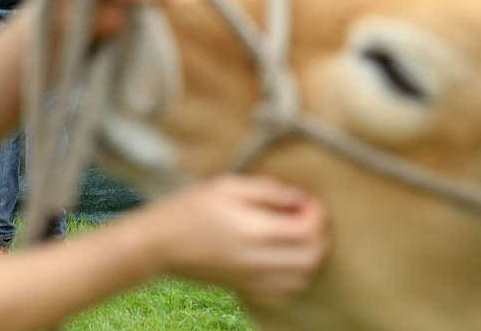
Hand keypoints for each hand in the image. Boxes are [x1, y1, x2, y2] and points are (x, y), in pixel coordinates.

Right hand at [144, 175, 328, 306]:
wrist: (161, 243)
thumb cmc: (191, 208)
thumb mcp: (228, 185)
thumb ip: (267, 191)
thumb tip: (299, 197)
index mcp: (252, 230)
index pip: (306, 230)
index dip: (316, 212)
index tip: (306, 199)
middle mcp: (256, 260)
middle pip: (311, 258)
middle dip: (320, 235)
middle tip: (310, 217)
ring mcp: (251, 279)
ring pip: (302, 280)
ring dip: (312, 257)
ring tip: (300, 236)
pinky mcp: (245, 289)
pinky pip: (284, 294)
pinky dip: (296, 278)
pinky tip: (288, 259)